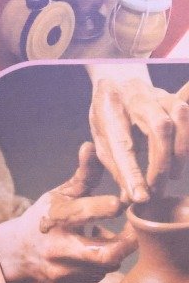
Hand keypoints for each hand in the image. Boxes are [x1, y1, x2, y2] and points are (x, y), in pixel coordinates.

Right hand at [0, 142, 134, 282]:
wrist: (13, 252)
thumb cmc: (43, 218)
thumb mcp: (59, 195)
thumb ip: (83, 175)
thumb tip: (91, 146)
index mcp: (54, 219)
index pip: (83, 213)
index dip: (105, 208)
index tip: (121, 203)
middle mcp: (56, 248)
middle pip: (105, 255)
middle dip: (125, 244)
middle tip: (132, 233)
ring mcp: (60, 272)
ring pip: (103, 267)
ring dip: (107, 254)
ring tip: (97, 242)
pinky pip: (93, 280)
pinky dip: (94, 268)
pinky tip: (82, 259)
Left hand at [88, 74, 188, 202]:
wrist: (118, 82)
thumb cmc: (109, 116)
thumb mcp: (102, 140)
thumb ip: (116, 168)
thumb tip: (130, 200)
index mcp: (109, 109)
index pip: (122, 144)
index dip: (132, 173)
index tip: (142, 197)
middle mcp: (136, 97)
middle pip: (159, 128)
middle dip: (162, 163)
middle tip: (157, 189)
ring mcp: (159, 94)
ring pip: (180, 119)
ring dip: (180, 153)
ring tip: (172, 175)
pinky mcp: (174, 97)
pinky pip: (188, 114)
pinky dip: (187, 138)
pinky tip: (182, 156)